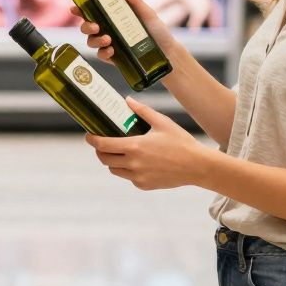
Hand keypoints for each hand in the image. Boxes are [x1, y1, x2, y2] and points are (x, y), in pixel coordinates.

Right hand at [71, 0, 174, 63]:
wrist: (166, 52)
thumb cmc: (157, 30)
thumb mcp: (147, 12)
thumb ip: (134, 0)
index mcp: (113, 16)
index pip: (91, 11)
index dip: (80, 9)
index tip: (74, 8)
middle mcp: (108, 29)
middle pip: (86, 26)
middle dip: (86, 26)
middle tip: (95, 26)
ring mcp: (109, 44)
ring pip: (91, 41)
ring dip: (95, 40)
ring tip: (108, 39)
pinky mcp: (113, 58)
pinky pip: (101, 55)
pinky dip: (103, 53)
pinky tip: (111, 51)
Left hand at [86, 97, 209, 190]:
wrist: (197, 166)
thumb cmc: (180, 142)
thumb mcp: (162, 122)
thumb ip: (142, 111)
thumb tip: (127, 101)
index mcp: (134, 146)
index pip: (103, 145)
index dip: (92, 140)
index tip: (89, 135)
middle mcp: (133, 164)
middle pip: (104, 159)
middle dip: (100, 151)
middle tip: (104, 144)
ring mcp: (138, 177)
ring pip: (114, 170)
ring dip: (113, 161)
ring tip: (121, 152)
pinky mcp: (144, 185)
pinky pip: (128, 178)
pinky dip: (128, 170)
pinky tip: (139, 162)